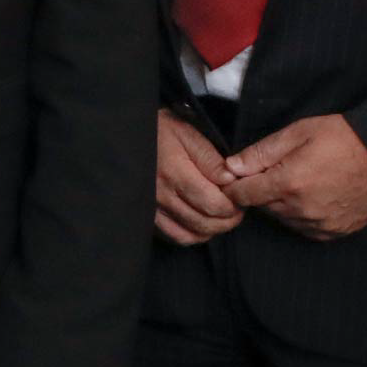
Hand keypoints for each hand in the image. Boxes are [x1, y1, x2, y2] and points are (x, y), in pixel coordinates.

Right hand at [155, 108, 243, 245]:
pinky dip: (193, 235)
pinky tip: (202, 223)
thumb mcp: (187, 133)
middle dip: (228, 219)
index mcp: (174, 172)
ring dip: (213, 229)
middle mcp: (162, 195)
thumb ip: (210, 158)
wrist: (127, 134)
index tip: (240, 197)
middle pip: (205, 222)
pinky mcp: (148, 214)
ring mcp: (153, 207)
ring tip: (221, 215)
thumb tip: (231, 181)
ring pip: (192, 234)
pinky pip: (175, 236)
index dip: (233, 206)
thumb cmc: (159, 130)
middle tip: (237, 208)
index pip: (213, 203)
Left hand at [223, 114, 366, 240]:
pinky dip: (302, 215)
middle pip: (262, 207)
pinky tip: (314, 195)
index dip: (236, 185)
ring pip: (283, 218)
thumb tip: (231, 167)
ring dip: (282, 204)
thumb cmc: (343, 138)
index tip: (238, 176)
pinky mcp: (336, 232)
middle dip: (261, 190)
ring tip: (300, 179)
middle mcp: (302, 210)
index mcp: (288, 183)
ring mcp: (320, 224)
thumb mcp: (298, 133)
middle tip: (277, 170)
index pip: (242, 195)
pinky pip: (306, 228)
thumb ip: (261, 152)